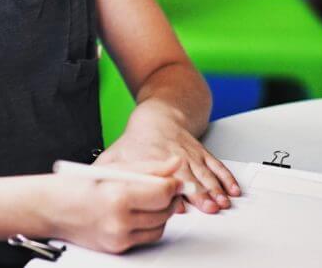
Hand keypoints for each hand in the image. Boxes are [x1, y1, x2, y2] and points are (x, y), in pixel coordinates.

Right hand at [41, 156, 183, 253]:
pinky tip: (138, 212)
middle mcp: (119, 221)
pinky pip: (146, 237)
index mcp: (117, 196)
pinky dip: (148, 225)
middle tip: (166, 187)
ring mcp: (119, 237)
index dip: (172, 184)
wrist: (51, 208)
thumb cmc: (75, 186)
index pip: (161, 192)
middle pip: (164, 211)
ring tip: (150, 199)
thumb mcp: (112, 168)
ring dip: (161, 213)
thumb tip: (174, 165)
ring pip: (159, 227)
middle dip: (169, 198)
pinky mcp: (119, 248)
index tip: (174, 179)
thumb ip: (148, 168)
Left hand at [95, 107, 240, 213]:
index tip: (179, 205)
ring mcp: (190, 155)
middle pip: (188, 177)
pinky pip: (217, 166)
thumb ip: (106, 171)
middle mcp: (174, 157)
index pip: (162, 177)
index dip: (171, 191)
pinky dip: (226, 178)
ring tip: (221, 202)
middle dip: (200, 193)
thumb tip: (89, 185)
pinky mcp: (202, 153)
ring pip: (205, 173)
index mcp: (153, 158)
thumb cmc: (137, 140)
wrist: (159, 115)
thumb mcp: (117, 153)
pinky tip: (232, 189)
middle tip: (209, 207)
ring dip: (215, 189)